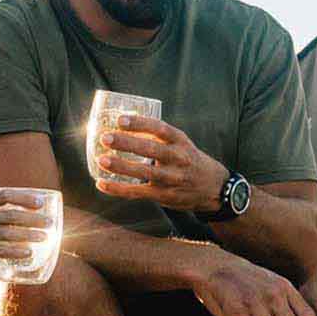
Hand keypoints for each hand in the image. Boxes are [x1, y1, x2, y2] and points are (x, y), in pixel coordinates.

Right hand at [0, 189, 56, 268]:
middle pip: (8, 215)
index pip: (4, 196)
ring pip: (4, 233)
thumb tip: (23, 211)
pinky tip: (27, 253)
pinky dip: (14, 252)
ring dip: (27, 235)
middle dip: (31, 219)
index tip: (41, 202)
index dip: (24, 198)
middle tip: (50, 223)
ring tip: (45, 238)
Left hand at [90, 114, 225, 216]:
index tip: (121, 119)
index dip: (140, 123)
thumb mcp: (182, 144)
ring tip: (102, 160)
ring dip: (122, 166)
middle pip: (151, 149)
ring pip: (144, 172)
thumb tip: (124, 125)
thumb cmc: (190, 161)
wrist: (214, 188)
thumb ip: (159, 137)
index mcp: (181, 142)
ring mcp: (172, 178)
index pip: (160, 129)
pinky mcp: (164, 195)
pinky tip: (102, 184)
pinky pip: (138, 192)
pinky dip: (119, 189)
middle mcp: (178, 159)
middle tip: (105, 137)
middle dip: (127, 143)